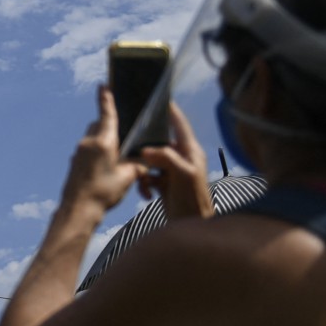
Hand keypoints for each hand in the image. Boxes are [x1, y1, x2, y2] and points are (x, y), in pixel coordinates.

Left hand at [60, 87, 147, 217]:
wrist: (77, 209)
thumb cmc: (103, 192)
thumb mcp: (129, 176)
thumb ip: (138, 162)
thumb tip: (145, 157)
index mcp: (102, 142)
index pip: (106, 114)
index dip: (107, 99)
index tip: (104, 84)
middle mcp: (87, 143)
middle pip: (99, 125)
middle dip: (110, 125)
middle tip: (124, 131)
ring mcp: (78, 152)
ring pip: (92, 137)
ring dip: (103, 139)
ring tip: (118, 153)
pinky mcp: (74, 161)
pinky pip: (87, 148)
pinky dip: (97, 150)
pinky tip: (106, 165)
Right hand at [137, 102, 214, 220]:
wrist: (192, 226)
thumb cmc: (193, 201)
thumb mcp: (182, 175)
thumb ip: (166, 158)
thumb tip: (146, 150)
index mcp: (191, 152)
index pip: (180, 125)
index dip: (171, 112)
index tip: (159, 99)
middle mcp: (183, 159)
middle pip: (161, 143)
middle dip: (147, 145)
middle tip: (132, 142)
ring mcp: (173, 171)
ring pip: (151, 160)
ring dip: (143, 169)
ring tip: (141, 178)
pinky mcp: (165, 184)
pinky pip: (149, 175)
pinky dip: (144, 182)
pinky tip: (145, 192)